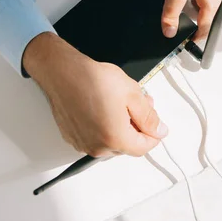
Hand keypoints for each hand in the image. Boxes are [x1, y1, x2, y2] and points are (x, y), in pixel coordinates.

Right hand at [23, 32, 167, 156]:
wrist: (63, 73)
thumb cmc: (92, 80)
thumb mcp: (132, 94)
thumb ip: (149, 117)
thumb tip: (159, 130)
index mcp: (115, 139)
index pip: (144, 147)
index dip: (154, 134)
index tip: (156, 122)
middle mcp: (97, 147)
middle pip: (128, 146)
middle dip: (137, 127)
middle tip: (140, 105)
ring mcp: (84, 143)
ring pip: (112, 142)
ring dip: (121, 127)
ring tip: (121, 103)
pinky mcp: (74, 137)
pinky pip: (97, 138)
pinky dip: (104, 127)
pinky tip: (104, 108)